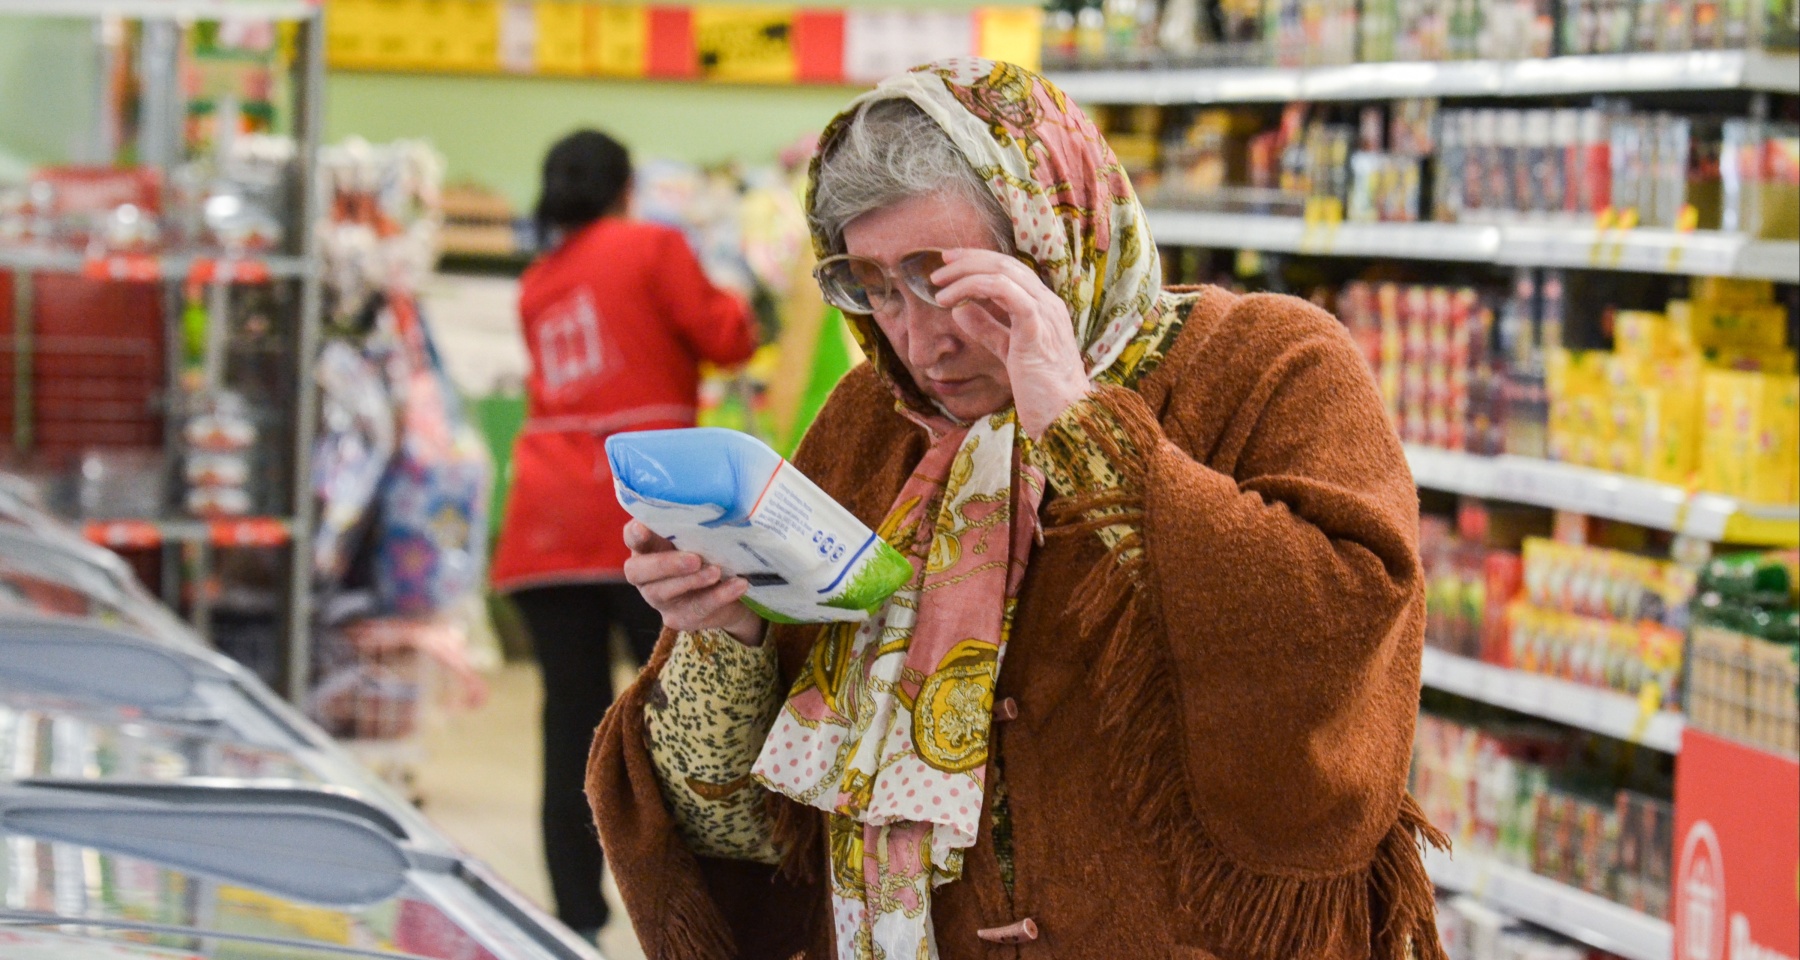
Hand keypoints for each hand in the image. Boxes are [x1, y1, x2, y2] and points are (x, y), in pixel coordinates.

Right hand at [622, 521, 766, 646]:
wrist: (731, 590)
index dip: (635, 534)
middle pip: (638, 571)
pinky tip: (738, 585)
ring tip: (717, 571)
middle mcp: (645, 575)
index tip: (643, 528)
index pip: (632, 538)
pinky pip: (697, 609)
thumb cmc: (710, 551)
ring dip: (692, 581)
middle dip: (664, 564)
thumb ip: (698, 525)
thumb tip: (718, 503)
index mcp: (648, 547)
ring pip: (664, 592)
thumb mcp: (703, 536)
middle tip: (694, 558)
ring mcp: (659, 599)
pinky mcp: (679, 618)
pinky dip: (718, 596)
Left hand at [930, 248, 1089, 438]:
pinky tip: (952, 301)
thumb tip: (961, 309)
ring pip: (1003, 273)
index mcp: (1044, 306)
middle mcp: (1048, 303)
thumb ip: (988, 329)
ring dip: (966, 273)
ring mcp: (1045, 312)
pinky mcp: (1035, 327)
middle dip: (968, 260)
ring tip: (939, 286)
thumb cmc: (1041, 390)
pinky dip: (974, 288)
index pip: (1011, 270)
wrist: (1066, 417)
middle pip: (1005, 264)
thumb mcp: (1007, 352)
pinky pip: (1005, 292)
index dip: (979, 261)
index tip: (950, 265)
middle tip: (938, 268)